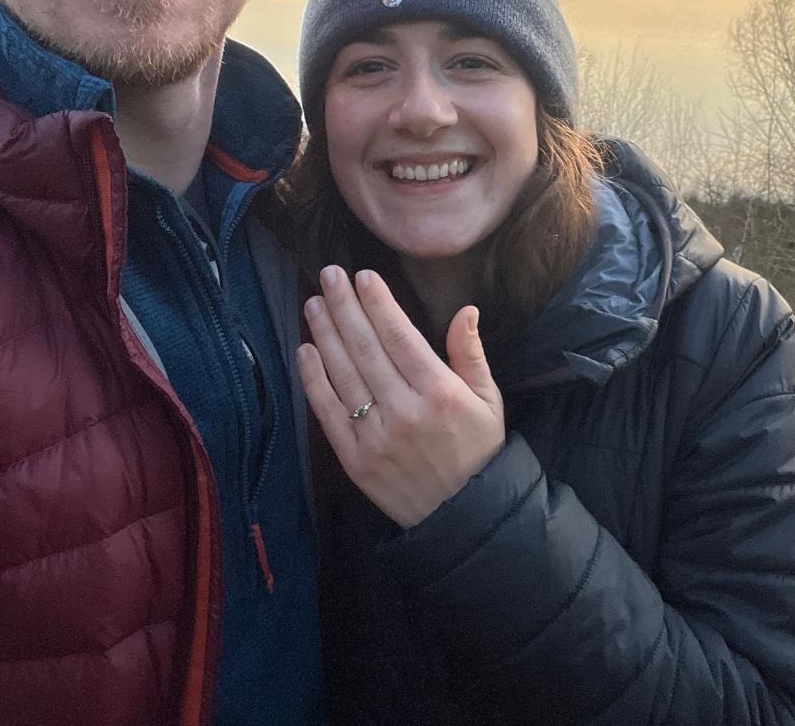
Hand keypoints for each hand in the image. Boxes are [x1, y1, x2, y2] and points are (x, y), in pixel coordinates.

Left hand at [297, 266, 505, 528]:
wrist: (464, 519)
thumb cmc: (478, 451)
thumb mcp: (488, 400)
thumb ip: (471, 353)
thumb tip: (465, 310)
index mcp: (439, 391)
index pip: (400, 335)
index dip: (378, 303)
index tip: (362, 276)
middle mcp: (404, 410)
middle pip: (366, 347)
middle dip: (345, 306)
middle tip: (328, 274)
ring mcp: (376, 436)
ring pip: (343, 373)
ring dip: (325, 334)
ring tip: (313, 303)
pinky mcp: (355, 459)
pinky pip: (329, 412)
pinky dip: (314, 379)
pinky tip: (305, 350)